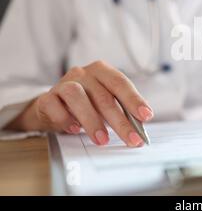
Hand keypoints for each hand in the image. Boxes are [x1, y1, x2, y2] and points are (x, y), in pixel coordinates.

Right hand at [7, 61, 152, 146]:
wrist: (53, 107)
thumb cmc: (86, 104)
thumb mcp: (106, 103)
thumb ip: (122, 110)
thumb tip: (140, 126)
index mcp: (102, 71)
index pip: (121, 83)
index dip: (134, 99)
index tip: (146, 116)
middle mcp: (83, 73)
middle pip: (103, 96)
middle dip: (120, 121)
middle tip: (131, 138)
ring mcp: (63, 84)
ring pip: (77, 97)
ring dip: (92, 121)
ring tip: (102, 139)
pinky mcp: (46, 98)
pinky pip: (54, 106)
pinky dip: (66, 119)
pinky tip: (75, 130)